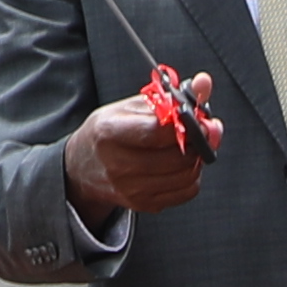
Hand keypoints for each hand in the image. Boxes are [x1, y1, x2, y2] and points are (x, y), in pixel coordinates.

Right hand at [66, 79, 215, 215]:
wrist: (83, 166)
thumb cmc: (109, 131)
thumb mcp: (130, 106)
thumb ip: (171, 95)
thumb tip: (203, 83)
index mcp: (109, 132)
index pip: (157, 132)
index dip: (186, 124)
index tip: (198, 118)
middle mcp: (118, 164)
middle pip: (176, 157)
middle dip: (197, 142)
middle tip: (199, 131)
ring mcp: (131, 189)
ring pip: (186, 175)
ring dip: (196, 158)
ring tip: (188, 146)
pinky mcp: (144, 204)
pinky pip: (186, 191)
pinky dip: (192, 176)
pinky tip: (181, 164)